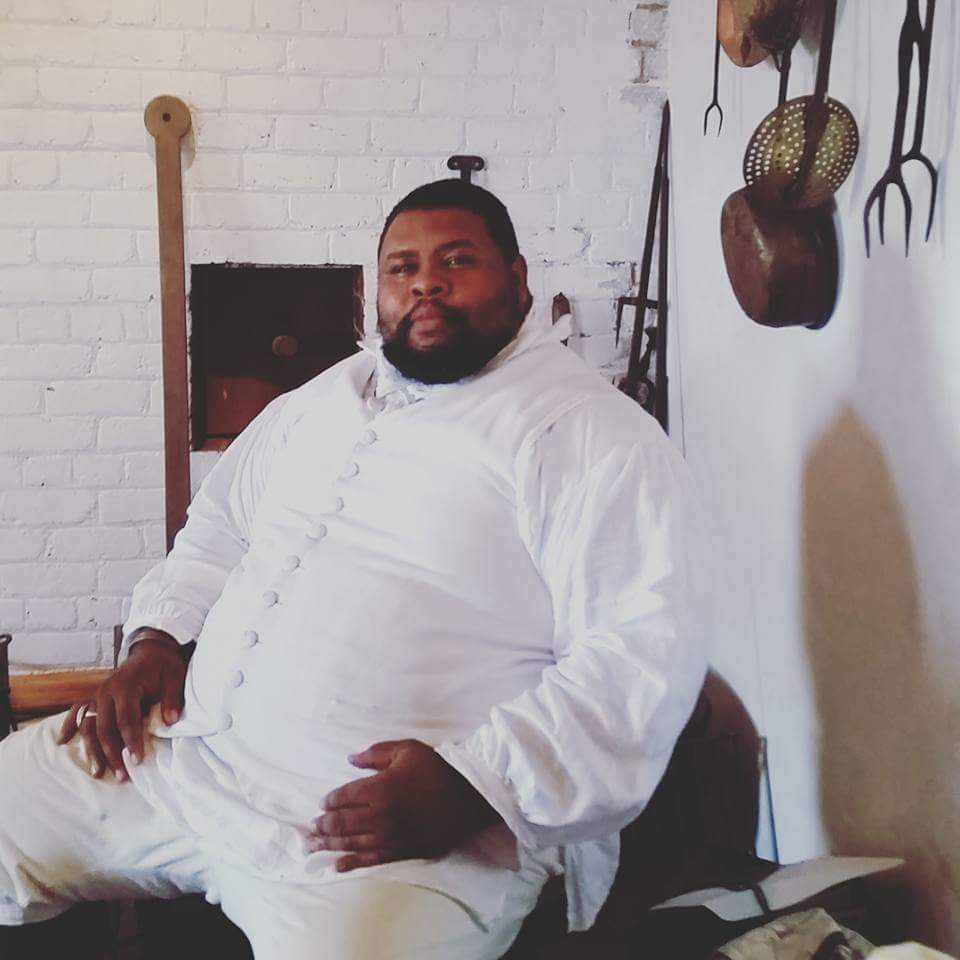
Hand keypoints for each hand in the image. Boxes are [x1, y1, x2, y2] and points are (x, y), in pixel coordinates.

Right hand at [56, 630, 186, 780]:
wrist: (151, 650)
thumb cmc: (164, 666)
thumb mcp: (175, 677)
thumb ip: (172, 698)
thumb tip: (171, 721)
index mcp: (126, 687)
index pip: (126, 719)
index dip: (131, 741)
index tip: (137, 760)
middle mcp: (106, 692)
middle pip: (104, 728)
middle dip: (112, 754)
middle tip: (122, 776)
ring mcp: (97, 694)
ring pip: (89, 726)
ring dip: (93, 750)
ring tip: (99, 772)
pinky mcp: (94, 696)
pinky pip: (77, 712)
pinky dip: (69, 725)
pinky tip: (62, 741)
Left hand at [308, 739, 500, 872]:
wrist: (470, 798)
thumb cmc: (438, 769)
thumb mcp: (407, 749)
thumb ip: (376, 753)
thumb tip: (350, 759)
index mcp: (380, 788)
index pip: (344, 796)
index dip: (330, 800)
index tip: (322, 803)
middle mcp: (380, 815)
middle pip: (342, 823)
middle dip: (323, 825)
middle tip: (309, 829)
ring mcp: (390, 836)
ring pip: (352, 842)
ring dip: (330, 844)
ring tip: (313, 846)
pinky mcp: (402, 851)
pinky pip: (371, 859)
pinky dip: (352, 862)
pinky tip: (338, 864)